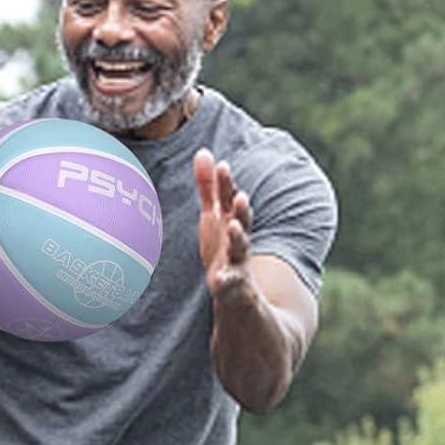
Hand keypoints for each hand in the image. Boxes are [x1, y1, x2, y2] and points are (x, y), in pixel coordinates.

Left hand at [194, 150, 256, 308]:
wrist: (238, 294)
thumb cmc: (223, 247)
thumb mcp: (214, 217)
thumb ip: (209, 188)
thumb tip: (203, 151)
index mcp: (231, 221)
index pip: (230, 199)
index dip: (226, 184)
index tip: (221, 166)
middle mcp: (238, 239)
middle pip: (241, 220)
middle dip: (241, 208)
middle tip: (240, 195)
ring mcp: (238, 262)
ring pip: (241, 248)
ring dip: (239, 237)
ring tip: (235, 227)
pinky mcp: (234, 286)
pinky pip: (231, 283)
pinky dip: (227, 281)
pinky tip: (220, 280)